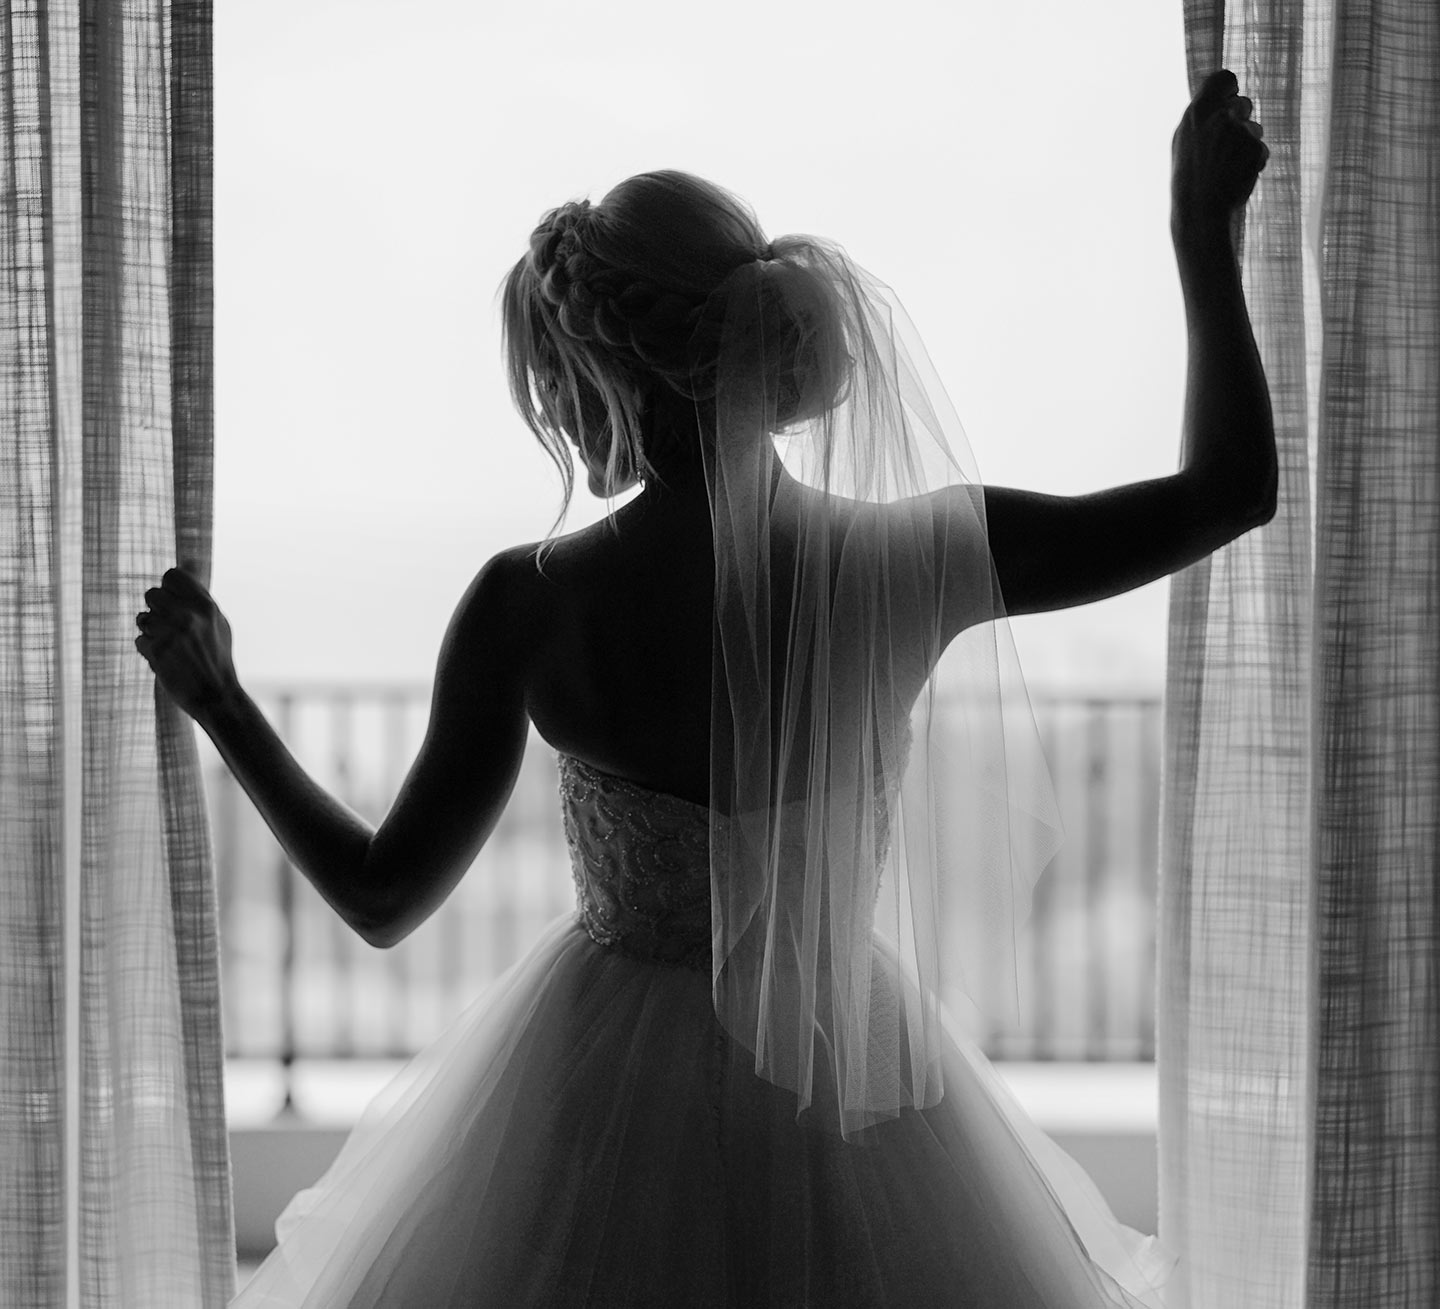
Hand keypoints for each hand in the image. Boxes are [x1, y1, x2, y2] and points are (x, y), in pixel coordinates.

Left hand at [135, 567, 240, 720]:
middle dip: (157, 610)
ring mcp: (171, 633)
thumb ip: (199, 593)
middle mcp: (188, 615)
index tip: (175, 603)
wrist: (217, 696)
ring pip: (142, 617)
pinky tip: (166, 660)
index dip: (168, 588)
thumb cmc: (216, 656)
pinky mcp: (156, 651)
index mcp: (206, 605)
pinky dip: (149, 650)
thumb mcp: (217, 621)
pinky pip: (139, 639)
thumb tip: (188, 560)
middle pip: (152, 594)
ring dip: (150, 631)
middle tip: (171, 627)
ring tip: (169, 645)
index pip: (172, 575)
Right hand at [1171, 69, 1269, 241]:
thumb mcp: (1184, 142)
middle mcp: (1220, 116)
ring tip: (1227, 167)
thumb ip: (1202, 118)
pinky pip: (1261, 149)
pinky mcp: (1256, 148)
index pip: (1224, 78)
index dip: (1230, 88)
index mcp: (1197, 112)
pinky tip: (1237, 177)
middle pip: (1244, 103)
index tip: (1229, 98)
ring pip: (1254, 127)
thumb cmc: (1189, 178)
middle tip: (1224, 146)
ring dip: (1247, 143)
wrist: (1199, 212)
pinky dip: (1254, 162)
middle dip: (1240, 121)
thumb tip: (1220, 98)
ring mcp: (1240, 132)